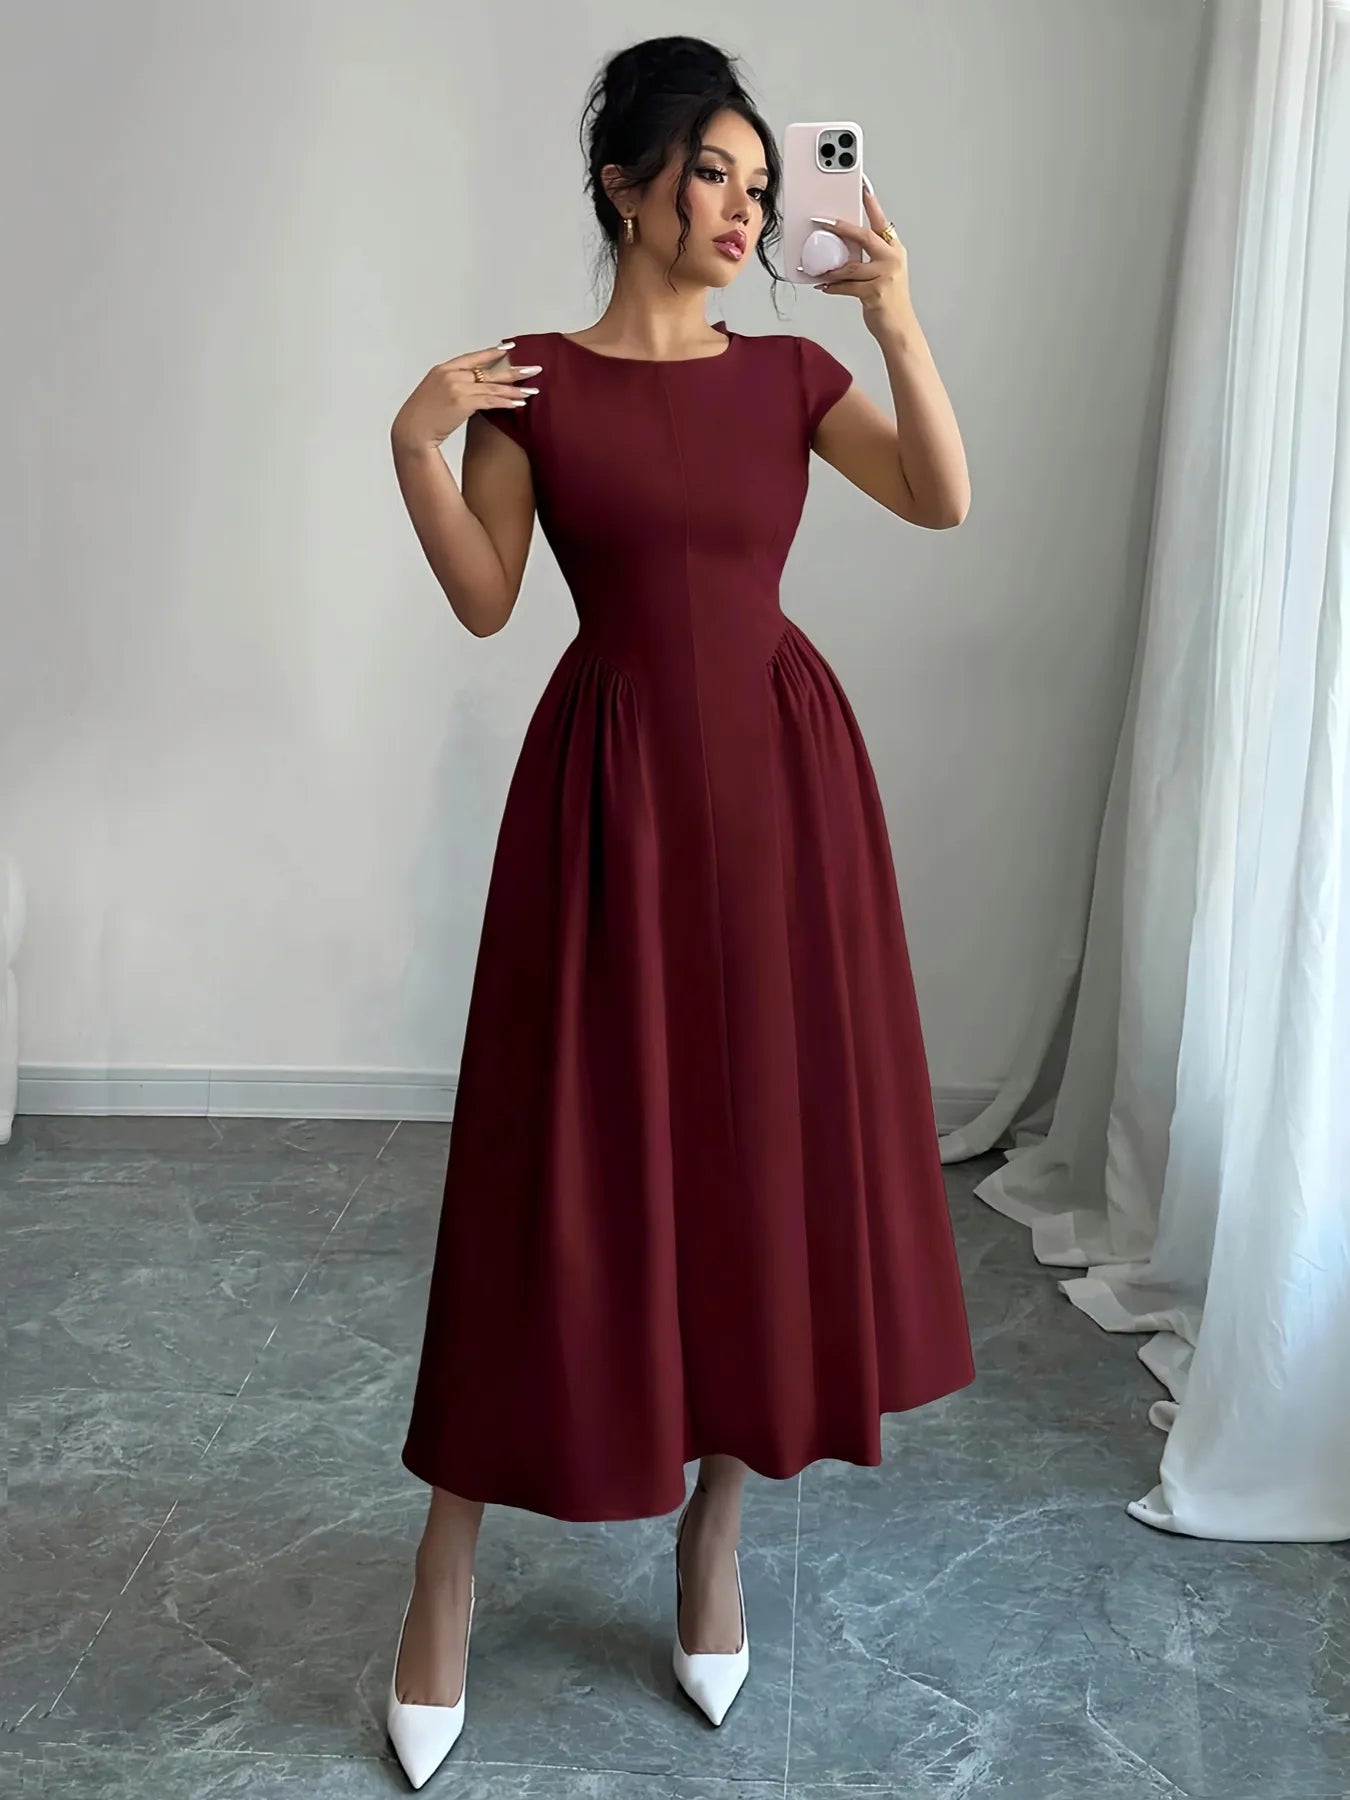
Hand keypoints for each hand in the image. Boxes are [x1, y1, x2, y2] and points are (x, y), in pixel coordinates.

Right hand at [390, 342, 541, 451]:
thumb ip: (452, 387)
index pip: (472, 357)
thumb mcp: (434, 394)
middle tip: (534, 368)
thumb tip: (470, 392)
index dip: (492, 353)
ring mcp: (457, 387)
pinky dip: (505, 401)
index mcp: (443, 369)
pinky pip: (490, 400)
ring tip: (533, 390)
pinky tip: (518, 403)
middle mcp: (451, 374)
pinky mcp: (463, 402)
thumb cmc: (421, 418)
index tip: (509, 348)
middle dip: (513, 371)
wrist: (412, 431)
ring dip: (515, 389)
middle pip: (488, 371)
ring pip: (492, 386)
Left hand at [806, 183, 915, 336]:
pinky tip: (824, 286)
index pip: (881, 222)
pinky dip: (833, 287)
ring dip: (832, 268)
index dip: (871, 203)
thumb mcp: (885, 273)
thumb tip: (844, 248)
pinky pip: (847, 286)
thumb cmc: (890, 301)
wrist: (899, 328)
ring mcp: (885, 276)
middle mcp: (892, 259)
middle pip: (864, 236)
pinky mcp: (875, 292)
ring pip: (850, 266)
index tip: (862, 186)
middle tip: (823, 221)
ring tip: (819, 269)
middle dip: (841, 228)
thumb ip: (870, 258)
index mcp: (895, 250)